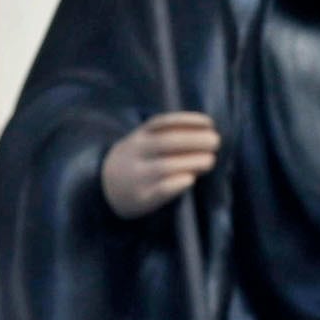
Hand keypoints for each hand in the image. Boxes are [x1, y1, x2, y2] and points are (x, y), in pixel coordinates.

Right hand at [98, 111, 221, 219]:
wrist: (104, 189)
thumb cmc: (135, 163)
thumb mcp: (142, 143)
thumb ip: (165, 136)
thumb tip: (205, 133)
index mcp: (138, 137)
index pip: (163, 123)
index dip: (188, 121)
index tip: (210, 123)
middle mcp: (136, 154)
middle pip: (167, 143)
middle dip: (195, 140)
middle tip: (216, 142)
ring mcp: (137, 177)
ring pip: (166, 166)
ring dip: (193, 162)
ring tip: (210, 160)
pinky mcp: (141, 198)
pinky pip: (161, 190)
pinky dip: (177, 183)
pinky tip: (191, 179)